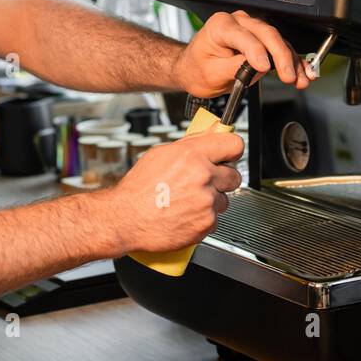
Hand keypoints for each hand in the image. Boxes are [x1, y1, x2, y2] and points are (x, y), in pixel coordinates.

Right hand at [104, 128, 244, 253]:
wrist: (126, 218)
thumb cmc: (138, 189)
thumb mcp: (160, 154)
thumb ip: (189, 145)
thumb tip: (208, 137)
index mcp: (192, 155)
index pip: (234, 145)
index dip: (232, 151)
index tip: (230, 156)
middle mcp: (203, 177)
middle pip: (234, 176)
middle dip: (222, 179)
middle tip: (206, 183)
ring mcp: (206, 202)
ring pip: (224, 200)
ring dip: (211, 201)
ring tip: (188, 201)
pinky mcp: (206, 224)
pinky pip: (215, 219)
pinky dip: (203, 219)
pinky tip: (185, 215)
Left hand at [170, 9, 313, 97]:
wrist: (195, 68)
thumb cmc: (198, 67)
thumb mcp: (211, 72)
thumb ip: (235, 67)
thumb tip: (256, 67)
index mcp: (221, 25)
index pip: (244, 36)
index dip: (256, 52)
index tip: (264, 68)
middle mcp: (238, 22)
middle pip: (267, 34)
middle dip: (281, 56)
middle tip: (288, 76)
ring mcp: (252, 29)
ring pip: (279, 41)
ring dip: (292, 61)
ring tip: (299, 79)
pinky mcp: (262, 40)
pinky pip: (281, 48)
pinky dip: (293, 61)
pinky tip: (303, 72)